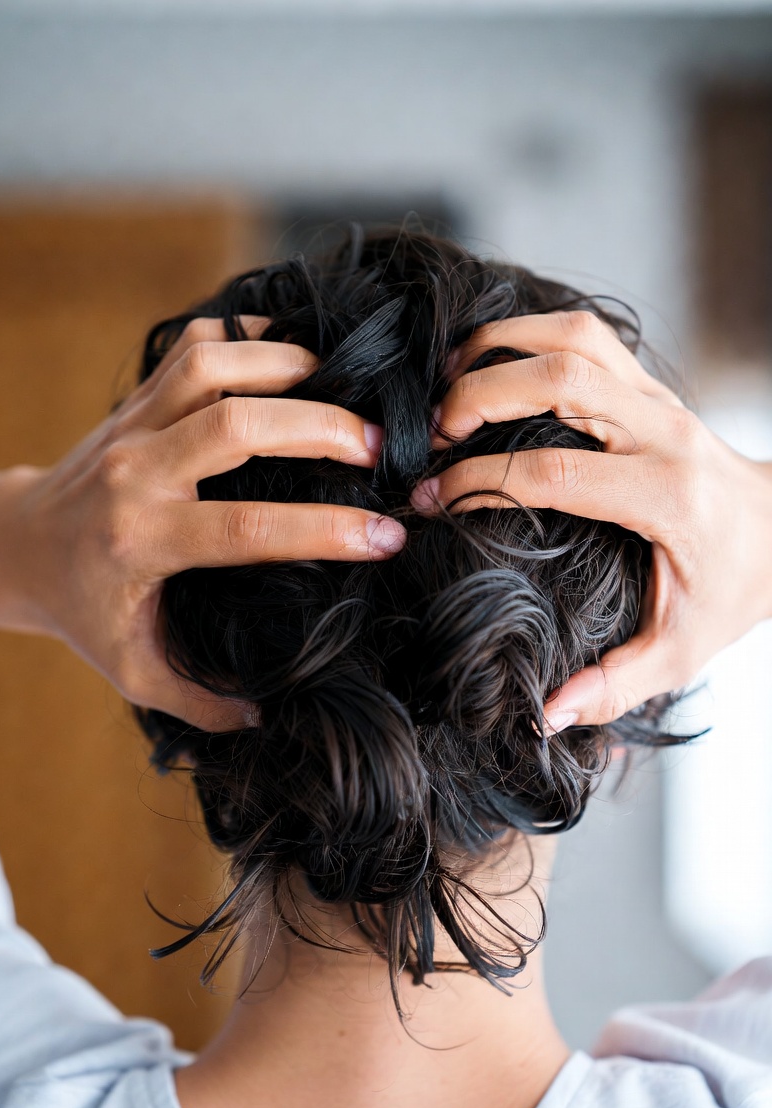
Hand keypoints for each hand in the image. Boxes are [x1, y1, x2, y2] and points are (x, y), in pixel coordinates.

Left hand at [0, 317, 404, 729]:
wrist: (22, 549)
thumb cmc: (87, 612)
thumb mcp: (138, 672)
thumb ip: (204, 700)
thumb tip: (274, 717)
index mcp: (142, 542)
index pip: (247, 527)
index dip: (326, 530)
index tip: (386, 537)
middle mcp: (136, 474)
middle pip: (237, 425)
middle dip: (322, 427)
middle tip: (379, 448)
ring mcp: (134, 426)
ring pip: (214, 366)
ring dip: (290, 367)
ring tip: (347, 391)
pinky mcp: (137, 399)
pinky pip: (196, 344)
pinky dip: (251, 340)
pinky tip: (296, 358)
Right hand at [411, 310, 771, 729]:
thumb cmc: (733, 588)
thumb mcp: (682, 651)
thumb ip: (614, 686)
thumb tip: (547, 715)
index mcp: (666, 496)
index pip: (555, 472)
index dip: (481, 481)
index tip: (435, 499)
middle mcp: (662, 432)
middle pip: (560, 376)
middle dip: (478, 394)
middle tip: (431, 434)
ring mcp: (658, 399)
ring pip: (573, 336)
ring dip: (499, 347)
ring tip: (447, 386)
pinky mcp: (649, 386)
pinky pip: (584, 335)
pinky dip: (527, 337)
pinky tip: (490, 366)